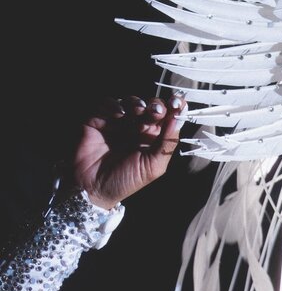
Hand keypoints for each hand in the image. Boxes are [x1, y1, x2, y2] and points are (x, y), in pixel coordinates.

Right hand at [69, 93, 186, 209]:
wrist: (94, 188)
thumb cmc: (125, 181)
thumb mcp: (153, 166)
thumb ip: (166, 144)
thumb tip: (178, 120)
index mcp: (153, 138)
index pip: (168, 118)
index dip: (174, 108)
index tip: (177, 103)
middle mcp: (138, 128)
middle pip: (151, 106)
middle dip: (156, 105)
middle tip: (157, 110)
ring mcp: (119, 122)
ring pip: (131, 102)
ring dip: (137, 103)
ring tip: (139, 111)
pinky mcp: (99, 118)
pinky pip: (108, 103)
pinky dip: (115, 105)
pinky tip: (119, 115)